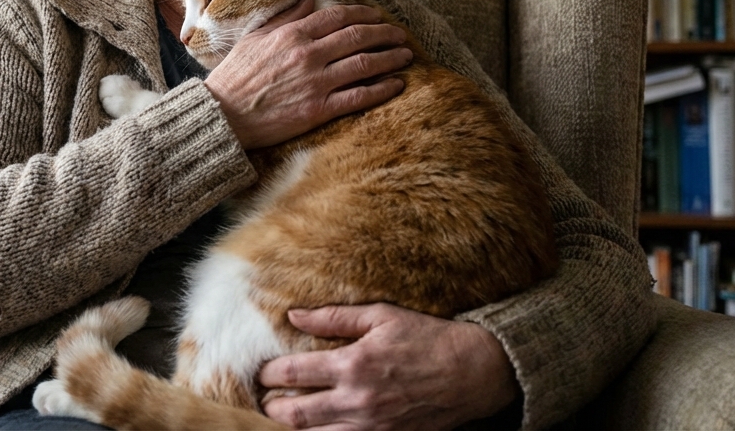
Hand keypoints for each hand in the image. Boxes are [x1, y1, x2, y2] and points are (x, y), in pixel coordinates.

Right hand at [203, 0, 411, 148]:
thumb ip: (286, 18)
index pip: (338, 16)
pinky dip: (382, 89)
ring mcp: (315, 82)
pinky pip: (359, 96)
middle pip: (358, 37)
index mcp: (292, 34)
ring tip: (405, 56)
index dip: (364, 14)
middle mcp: (308, 54)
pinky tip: (396, 84)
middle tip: (400, 35)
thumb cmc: (235, 76)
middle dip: (385, 34)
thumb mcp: (256, 38)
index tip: (378, 16)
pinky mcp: (318, 110)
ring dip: (390, 58)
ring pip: (364, 64)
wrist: (223, 116)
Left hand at [258, 304, 518, 430]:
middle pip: (295, 413)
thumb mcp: (381, 316)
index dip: (270, 374)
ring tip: (283, 417)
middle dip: (273, 406)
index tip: (262, 372)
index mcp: (353, 365)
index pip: (294, 373)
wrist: (472, 372)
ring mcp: (371, 426)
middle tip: (266, 399)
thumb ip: (334, 318)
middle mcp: (358, 400)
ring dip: (293, 428)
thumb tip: (294, 315)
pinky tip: (316, 430)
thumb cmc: (426, 338)